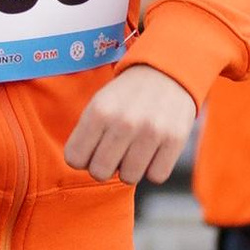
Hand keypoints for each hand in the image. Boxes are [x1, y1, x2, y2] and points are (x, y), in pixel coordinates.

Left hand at [64, 62, 197, 186]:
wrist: (168, 71)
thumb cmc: (127, 94)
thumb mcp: (99, 102)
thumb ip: (86, 134)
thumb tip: (83, 166)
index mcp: (99, 110)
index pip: (74, 159)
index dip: (83, 158)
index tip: (93, 149)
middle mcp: (124, 121)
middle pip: (100, 172)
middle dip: (105, 166)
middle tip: (114, 152)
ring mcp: (151, 131)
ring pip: (128, 178)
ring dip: (131, 168)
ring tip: (135, 149)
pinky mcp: (175, 139)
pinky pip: (156, 176)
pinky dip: (154, 168)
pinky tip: (153, 151)